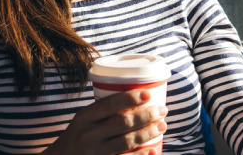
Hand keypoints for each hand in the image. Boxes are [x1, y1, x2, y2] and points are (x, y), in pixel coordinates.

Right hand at [43, 90, 167, 154]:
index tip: (148, 94)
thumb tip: (139, 95)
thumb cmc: (79, 135)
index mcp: (84, 117)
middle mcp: (88, 135)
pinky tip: (153, 151)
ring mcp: (93, 152)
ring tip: (162, 126)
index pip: (109, 104)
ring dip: (148, 133)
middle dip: (146, 116)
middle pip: (122, 122)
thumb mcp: (84, 120)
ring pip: (126, 141)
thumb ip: (103, 110)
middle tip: (163, 110)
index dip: (130, 98)